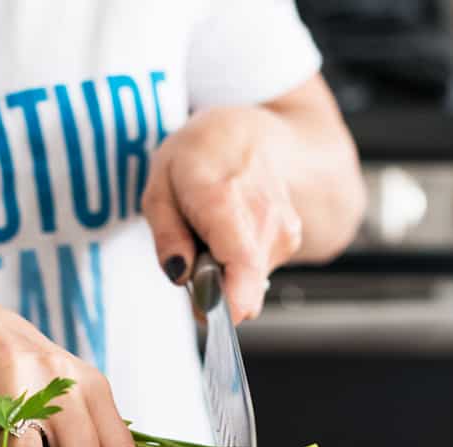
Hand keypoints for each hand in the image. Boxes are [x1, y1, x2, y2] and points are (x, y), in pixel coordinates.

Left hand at [141, 106, 302, 322]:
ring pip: (248, 285)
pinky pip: (256, 275)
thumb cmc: (202, 153)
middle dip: (211, 287)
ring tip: (213, 231)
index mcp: (224, 200)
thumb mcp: (161, 183)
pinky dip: (238, 264)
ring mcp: (284, 230)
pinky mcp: (291, 241)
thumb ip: (167, 235)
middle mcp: (264, 218)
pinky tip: (232, 232)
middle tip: (194, 250)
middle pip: (242, 289)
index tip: (200, 308)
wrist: (254, 132)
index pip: (241, 270)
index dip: (221, 304)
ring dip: (223, 273)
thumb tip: (179, 274)